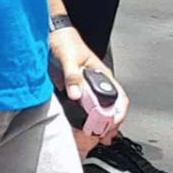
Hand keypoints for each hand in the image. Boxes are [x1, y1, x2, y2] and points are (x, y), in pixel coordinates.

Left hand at [49, 27, 127, 154]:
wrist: (52, 34)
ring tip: (97, 137)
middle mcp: (98, 82)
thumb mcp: (68, 58)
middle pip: (111, 108)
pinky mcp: (76, 89)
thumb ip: (72, 76)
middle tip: (103, 137)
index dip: (118, 114)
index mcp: (102, 75)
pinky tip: (84, 127)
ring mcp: (88, 87)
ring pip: (99, 109)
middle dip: (110, 124)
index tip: (112, 126)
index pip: (119, 98)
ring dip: (100, 123)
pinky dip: (87, 118)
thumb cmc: (65, 42)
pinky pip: (85, 106)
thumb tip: (75, 95)